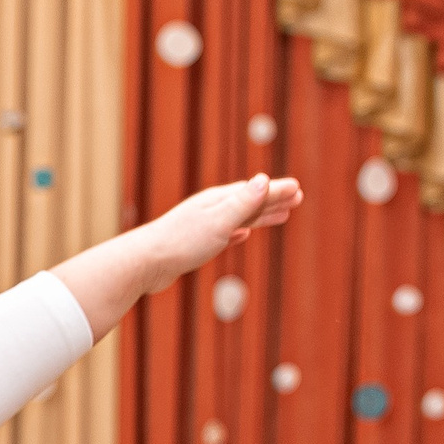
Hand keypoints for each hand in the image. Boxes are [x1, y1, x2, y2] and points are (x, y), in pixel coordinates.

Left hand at [141, 174, 302, 290]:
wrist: (144, 264)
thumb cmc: (181, 242)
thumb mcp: (218, 221)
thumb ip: (242, 203)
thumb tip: (265, 180)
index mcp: (218, 201)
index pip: (254, 192)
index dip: (277, 191)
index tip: (298, 189)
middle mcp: (210, 210)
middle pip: (248, 202)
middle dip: (272, 201)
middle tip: (296, 198)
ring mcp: (200, 228)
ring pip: (237, 218)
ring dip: (259, 216)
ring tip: (277, 216)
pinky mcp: (192, 246)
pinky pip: (222, 236)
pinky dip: (236, 233)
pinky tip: (240, 236)